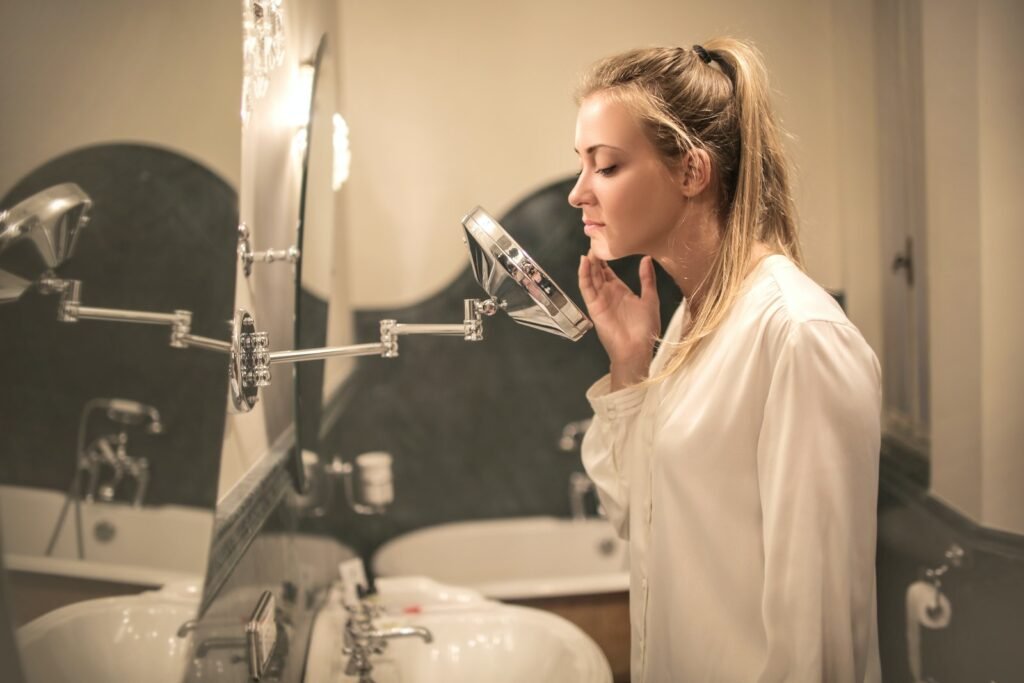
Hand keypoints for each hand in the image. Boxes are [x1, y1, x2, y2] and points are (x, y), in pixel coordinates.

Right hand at [578, 252, 659, 389]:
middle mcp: (608, 294)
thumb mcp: (650, 299)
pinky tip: (584, 263)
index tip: (605, 242)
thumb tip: (646, 259)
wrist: (636, 348)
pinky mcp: (593, 306)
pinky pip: (586, 288)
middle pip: (597, 272)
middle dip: (595, 257)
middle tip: (594, 240)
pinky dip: (583, 275)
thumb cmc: (645, 328)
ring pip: (590, 277)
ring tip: (589, 249)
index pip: (608, 271)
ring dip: (588, 264)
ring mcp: (600, 299)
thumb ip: (647, 279)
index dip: (605, 258)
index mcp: (621, 291)